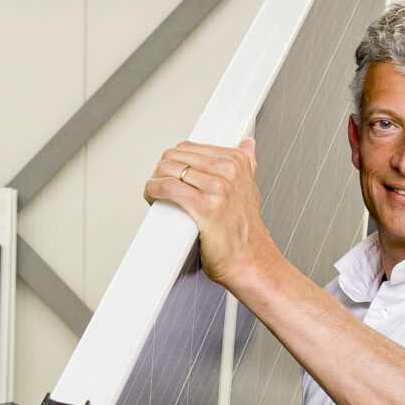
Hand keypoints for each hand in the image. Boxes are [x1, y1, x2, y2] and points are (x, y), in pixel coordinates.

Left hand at [145, 136, 273, 290]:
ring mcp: (218, 188)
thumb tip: (247, 144)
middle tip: (160, 185)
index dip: (173, 161)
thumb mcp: (251, 188)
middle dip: (161, 170)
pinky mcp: (204, 207)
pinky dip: (153, 190)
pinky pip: (168, 187)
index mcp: (237, 162)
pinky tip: (152, 197)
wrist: (250, 260)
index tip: (171, 174)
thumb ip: (247, 164)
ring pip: (168, 169)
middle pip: (175, 156)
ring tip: (156, 193)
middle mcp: (229, 171)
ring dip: (154, 180)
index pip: (189, 147)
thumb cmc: (246, 231)